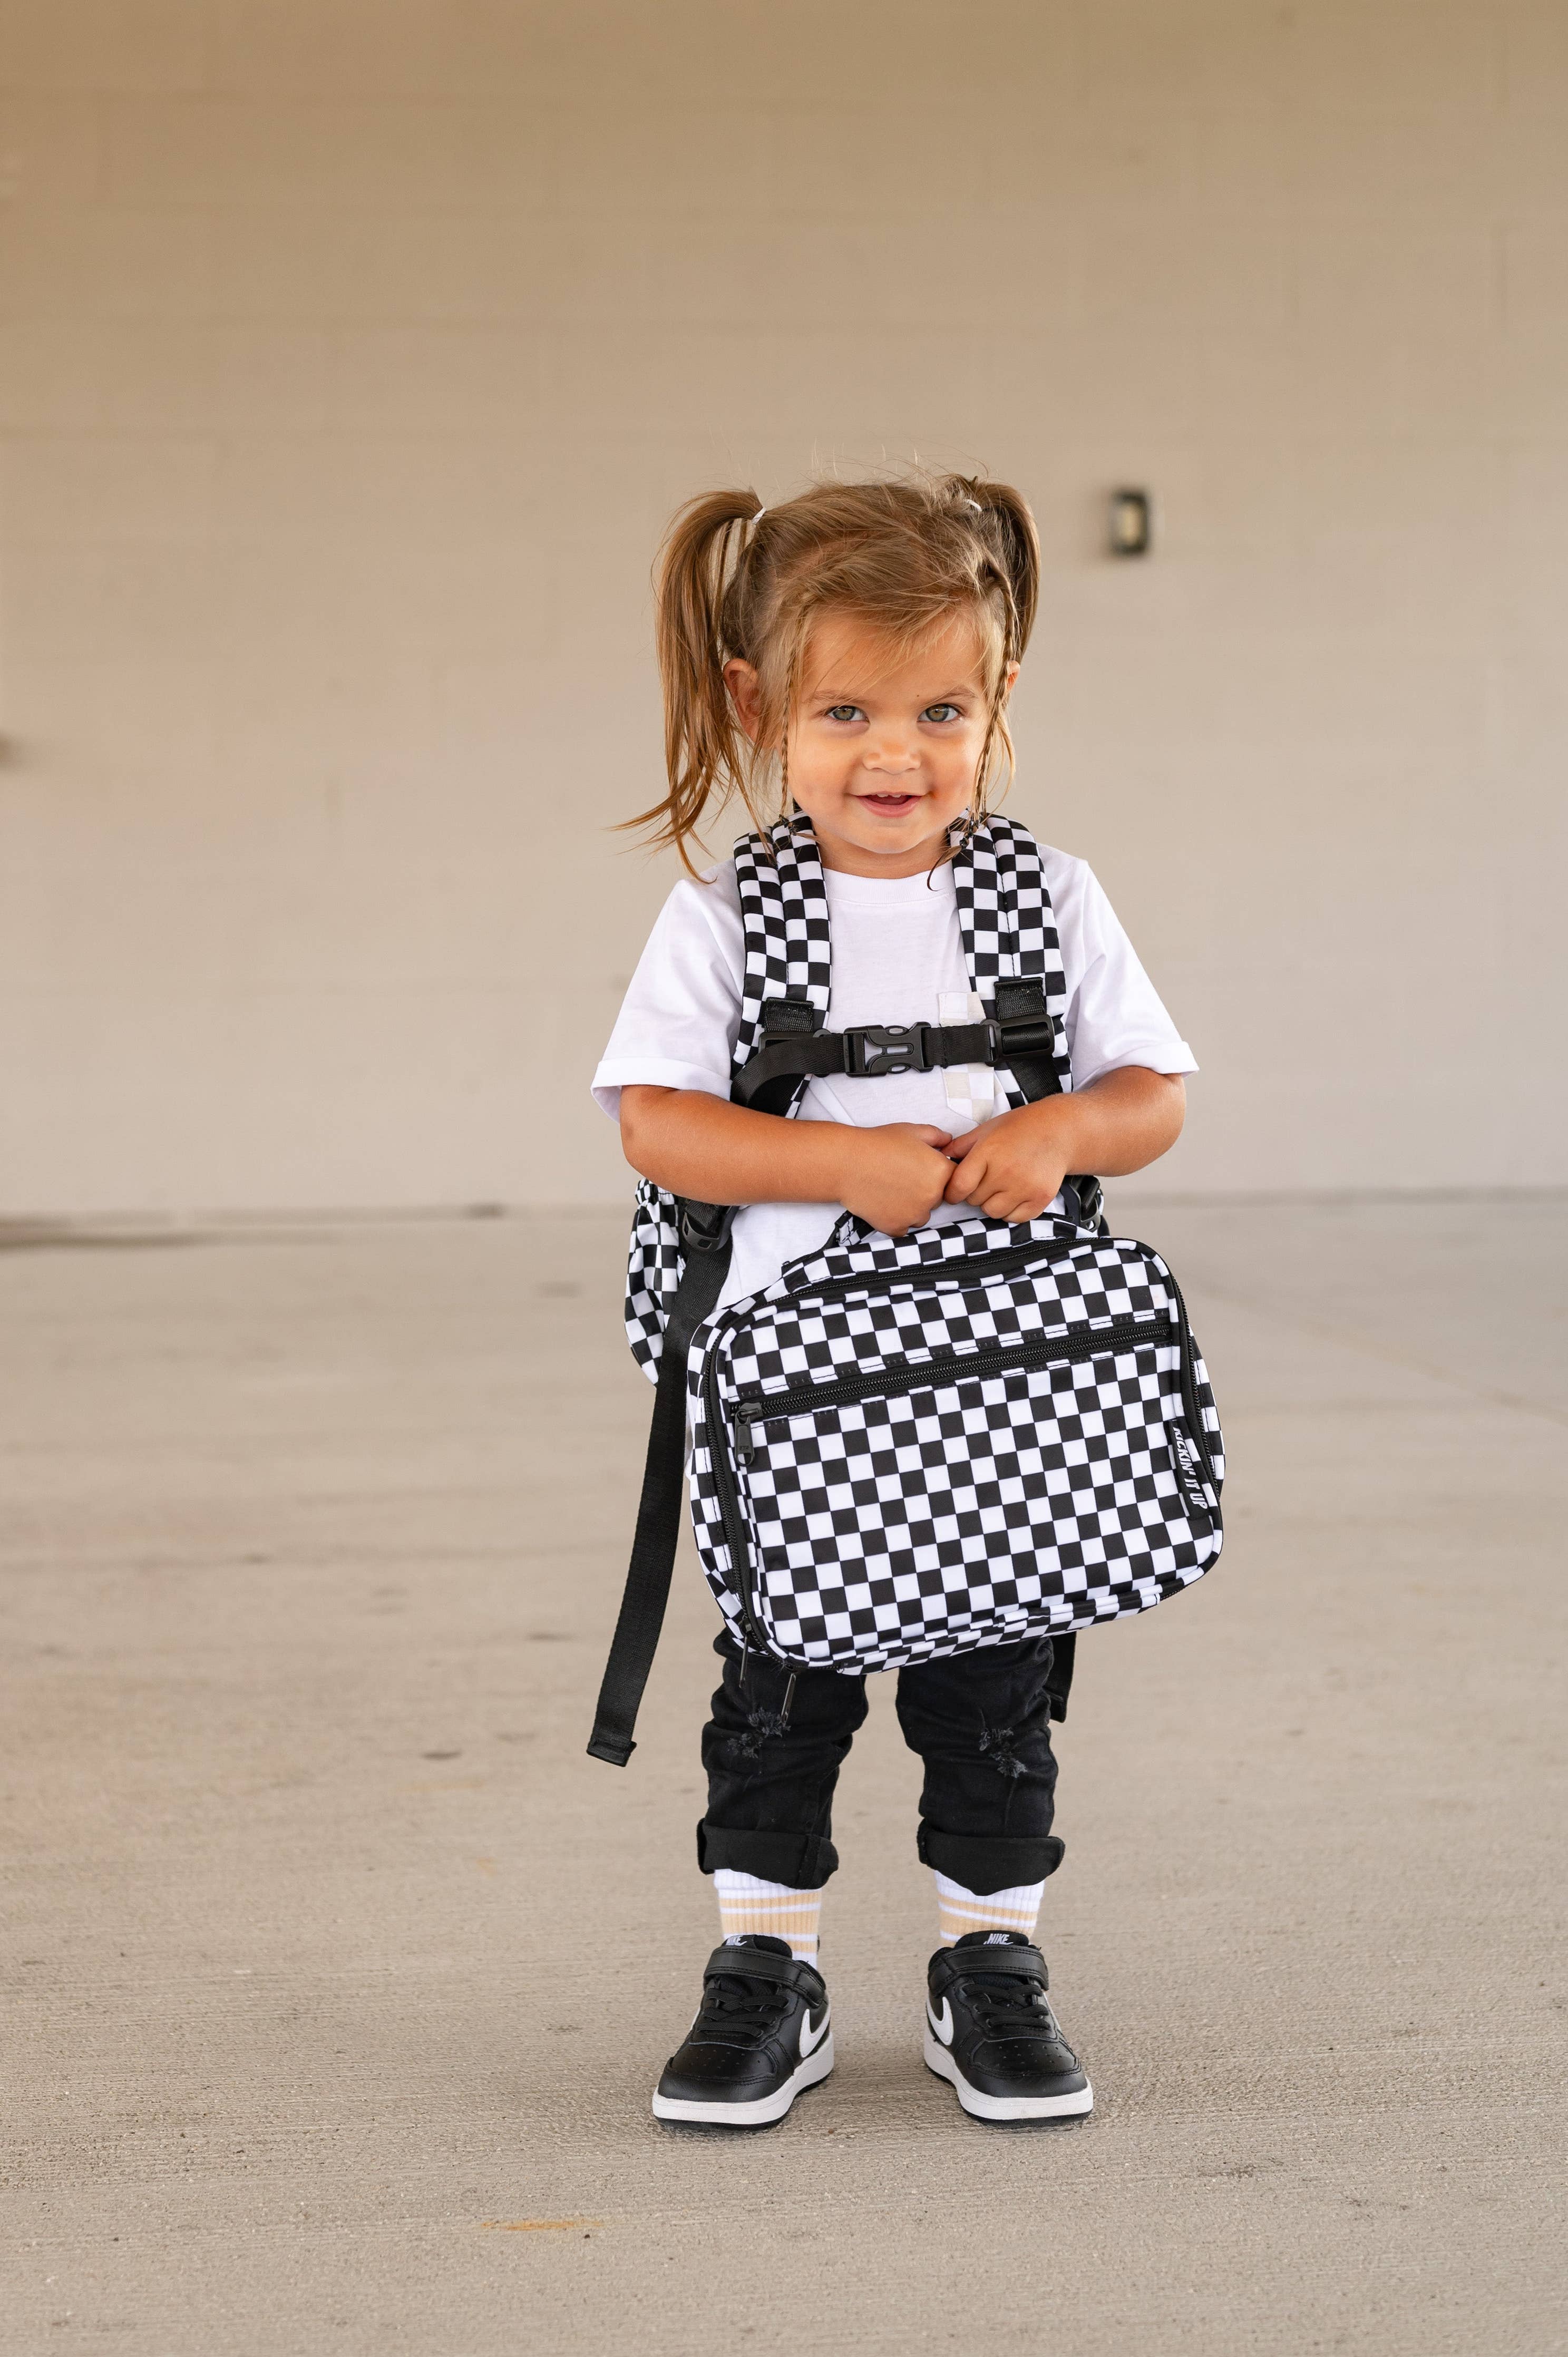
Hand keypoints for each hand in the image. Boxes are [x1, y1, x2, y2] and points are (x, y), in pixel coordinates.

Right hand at [834, 1124, 955, 1236]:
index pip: (954, 1178)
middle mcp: (932, 1196)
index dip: (938, 1173)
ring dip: (912, 1206)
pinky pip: (903, 1227)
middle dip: (925, 1189)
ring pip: (921, 1214)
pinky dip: (895, 1218)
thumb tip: (949, 1141)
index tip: (923, 1169)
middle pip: (937, 1198)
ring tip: (891, 1188)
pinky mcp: (896, 1227)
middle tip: (902, 1176)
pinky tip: (883, 1201)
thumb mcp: (912, 1131)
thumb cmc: (876, 1144)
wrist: (845, 1163)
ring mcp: (914, 1215)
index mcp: (941, 1172)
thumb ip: (937, 1136)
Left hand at [942, 1102, 1076, 1222]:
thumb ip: (961, 1145)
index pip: (959, 1186)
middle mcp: (1006, 1172)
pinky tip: (1015, 1193)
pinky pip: (1014, 1219)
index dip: (952, 1192)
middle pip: (974, 1201)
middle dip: (976, 1193)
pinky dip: (1011, 1211)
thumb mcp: (987, 1129)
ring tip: (1002, 1186)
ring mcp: (1025, 1187)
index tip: (955, 1191)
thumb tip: (940, 1157)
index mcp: (988, 1152)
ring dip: (992, 1203)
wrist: (1060, 1131)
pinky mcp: (1040, 1199)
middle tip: (987, 1179)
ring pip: (993, 1212)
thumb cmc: (1021, 1127)